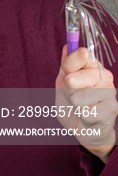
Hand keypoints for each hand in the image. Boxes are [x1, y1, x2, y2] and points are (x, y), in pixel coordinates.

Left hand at [56, 46, 117, 162]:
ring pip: (76, 98)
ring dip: (74, 106)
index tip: (68, 75)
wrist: (85, 129)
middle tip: (74, 98)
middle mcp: (105, 76)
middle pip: (72, 79)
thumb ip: (66, 66)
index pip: (80, 55)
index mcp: (94, 67)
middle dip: (67, 92)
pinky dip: (82, 116)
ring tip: (82, 108)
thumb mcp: (63, 83)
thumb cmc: (72, 104)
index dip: (68, 66)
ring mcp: (110, 92)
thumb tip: (67, 46)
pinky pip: (84, 112)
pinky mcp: (112, 109)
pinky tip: (90, 117)